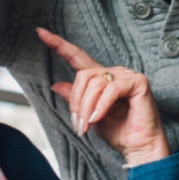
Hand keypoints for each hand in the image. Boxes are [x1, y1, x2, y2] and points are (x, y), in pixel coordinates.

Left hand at [37, 27, 169, 166]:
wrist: (138, 146)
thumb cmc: (118, 131)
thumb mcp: (89, 116)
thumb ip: (75, 99)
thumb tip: (55, 85)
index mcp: (101, 78)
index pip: (78, 57)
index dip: (59, 45)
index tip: (40, 33)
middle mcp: (113, 73)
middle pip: (83, 76)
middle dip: (76, 101)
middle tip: (78, 124)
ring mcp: (126, 75)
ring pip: (95, 83)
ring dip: (87, 107)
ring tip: (87, 125)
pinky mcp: (138, 82)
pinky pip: (111, 89)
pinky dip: (101, 105)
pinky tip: (98, 118)